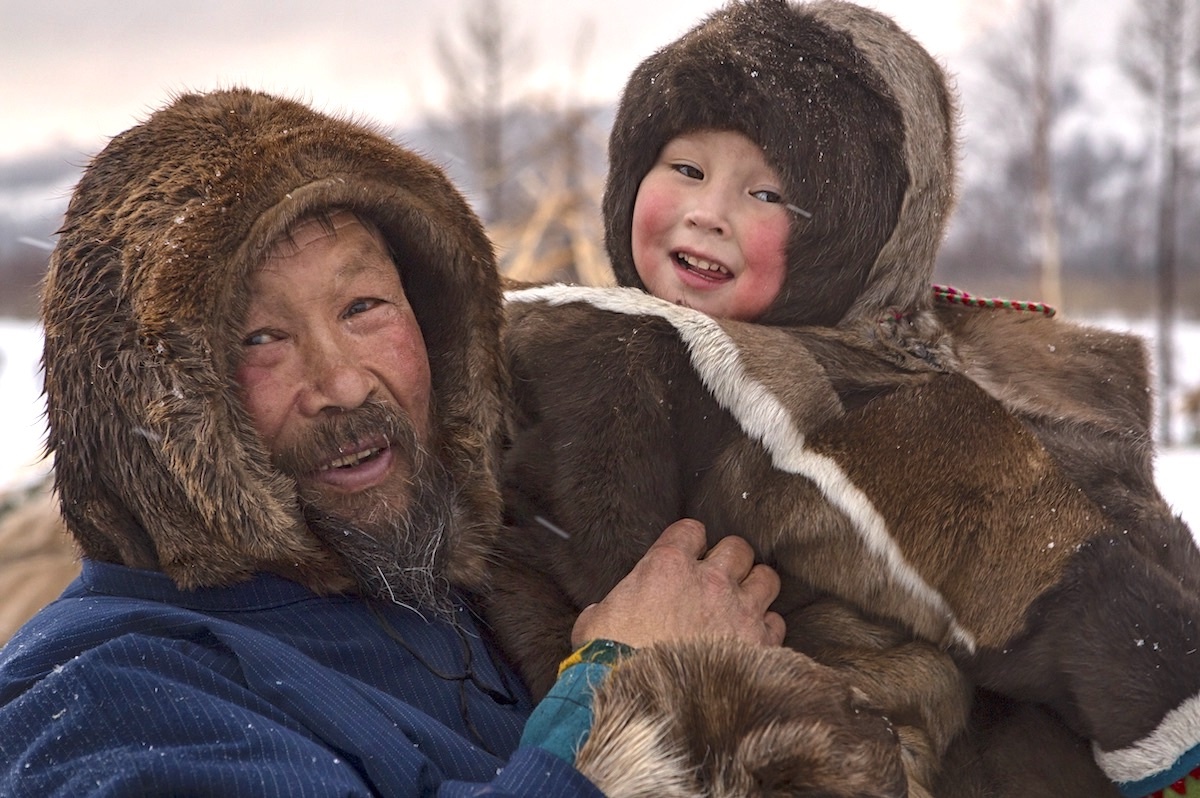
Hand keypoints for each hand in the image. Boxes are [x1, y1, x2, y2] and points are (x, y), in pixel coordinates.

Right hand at [571, 518, 784, 648]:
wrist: (641, 702)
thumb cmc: (611, 662)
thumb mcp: (595, 622)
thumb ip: (607, 607)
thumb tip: (603, 613)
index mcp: (667, 566)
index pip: (692, 530)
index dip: (690, 543)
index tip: (687, 557)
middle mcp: (709, 581)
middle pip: (738, 548)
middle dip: (731, 561)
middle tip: (719, 580)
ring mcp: (738, 610)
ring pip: (767, 579)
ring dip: (756, 588)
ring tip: (743, 603)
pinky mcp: (757, 644)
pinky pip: (775, 623)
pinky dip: (765, 629)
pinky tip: (751, 639)